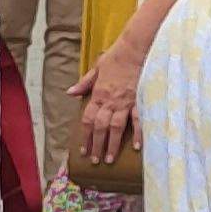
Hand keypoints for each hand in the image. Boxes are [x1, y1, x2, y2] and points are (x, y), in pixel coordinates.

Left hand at [67, 42, 143, 166]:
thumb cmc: (116, 57)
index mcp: (98, 95)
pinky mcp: (140, 101)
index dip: (85, 136)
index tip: (83, 150)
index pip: (88, 119)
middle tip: (95, 161)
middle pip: (101, 127)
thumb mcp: (96, 68)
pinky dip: (138, 134)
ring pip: (116, 128)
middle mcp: (110, 101)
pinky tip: (136, 147)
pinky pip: (138, 120)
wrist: (135, 50)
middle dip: (97, 145)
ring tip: (109, 159)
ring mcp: (126, 102)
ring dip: (112, 144)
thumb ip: (84, 83)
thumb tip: (70, 93)